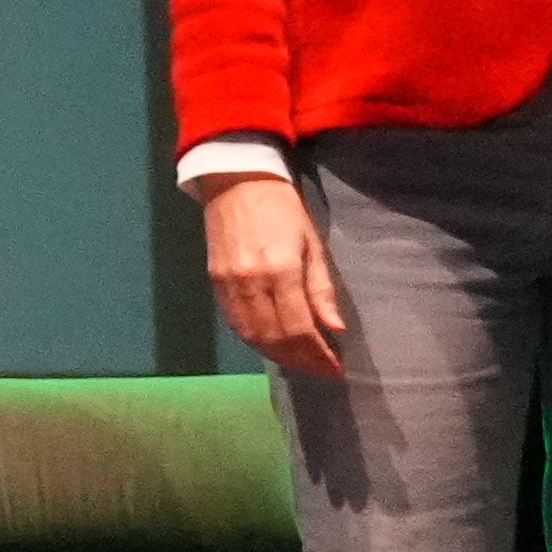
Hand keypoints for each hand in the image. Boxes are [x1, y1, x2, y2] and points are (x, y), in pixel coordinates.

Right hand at [201, 170, 347, 377]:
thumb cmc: (284, 208)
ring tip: (301, 363)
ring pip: (253, 336)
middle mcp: (251, 282)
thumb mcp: (313, 243)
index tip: (336, 368)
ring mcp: (228, 284)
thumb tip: (334, 329)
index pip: (300, 327)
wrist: (237, 181)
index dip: (318, 354)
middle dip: (301, 360)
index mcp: (281, 269)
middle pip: (276, 337)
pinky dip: (255, 341)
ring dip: (279, 356)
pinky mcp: (215, 282)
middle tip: (322, 370)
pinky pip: (235, 323)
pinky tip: (273, 346)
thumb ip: (321, 288)